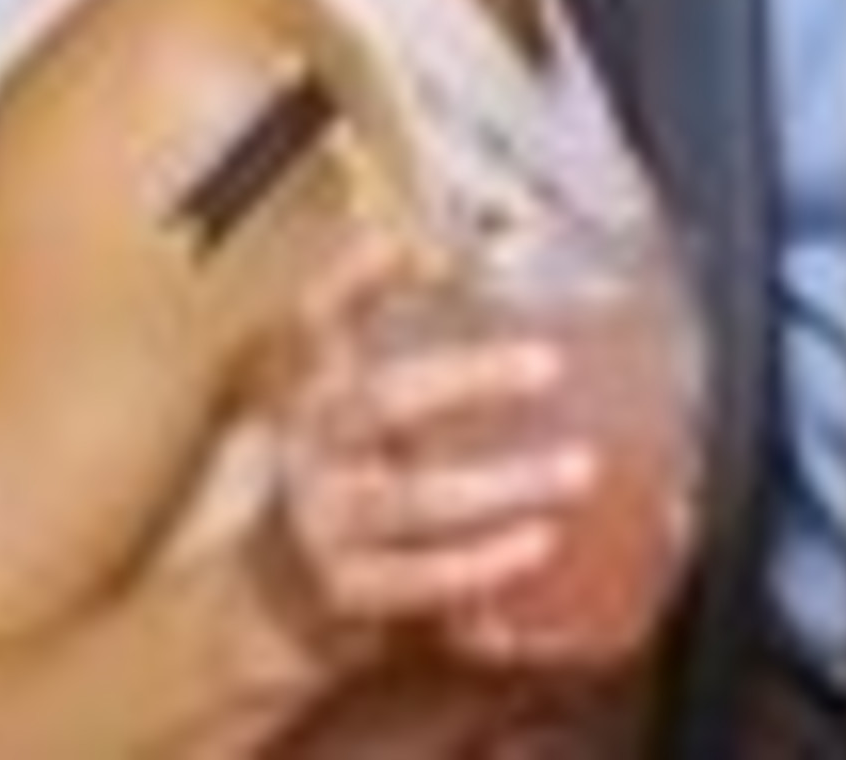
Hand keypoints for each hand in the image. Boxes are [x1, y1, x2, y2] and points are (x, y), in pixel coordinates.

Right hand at [261, 236, 600, 658]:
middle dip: (466, 380)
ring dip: (498, 486)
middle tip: (550, 364)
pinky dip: (479, 566)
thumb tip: (467, 260)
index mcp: (312, 379)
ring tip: (577, 468)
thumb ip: (394, 321)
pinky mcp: (344, 589)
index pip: (319, 313)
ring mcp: (323, 518)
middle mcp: (311, 443)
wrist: (267, 584)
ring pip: (411, 501)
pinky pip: (416, 579)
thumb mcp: (356, 384)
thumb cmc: (345, 456)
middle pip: (381, 401)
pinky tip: (539, 542)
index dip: (363, 276)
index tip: (436, 255)